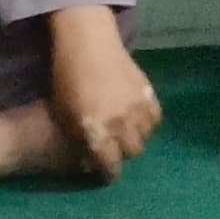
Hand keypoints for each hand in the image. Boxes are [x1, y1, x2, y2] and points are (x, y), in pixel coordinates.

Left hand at [43, 6, 159, 179]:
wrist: (87, 45)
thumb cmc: (66, 80)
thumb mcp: (64, 116)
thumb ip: (78, 141)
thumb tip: (89, 161)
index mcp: (98, 131)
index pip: (111, 165)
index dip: (108, 173)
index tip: (105, 173)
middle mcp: (122, 124)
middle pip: (132, 152)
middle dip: (122, 154)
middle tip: (114, 149)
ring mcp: (138, 108)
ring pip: (146, 136)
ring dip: (136, 137)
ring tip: (126, 132)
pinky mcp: (149, 93)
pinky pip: (155, 117)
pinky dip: (148, 121)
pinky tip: (138, 117)